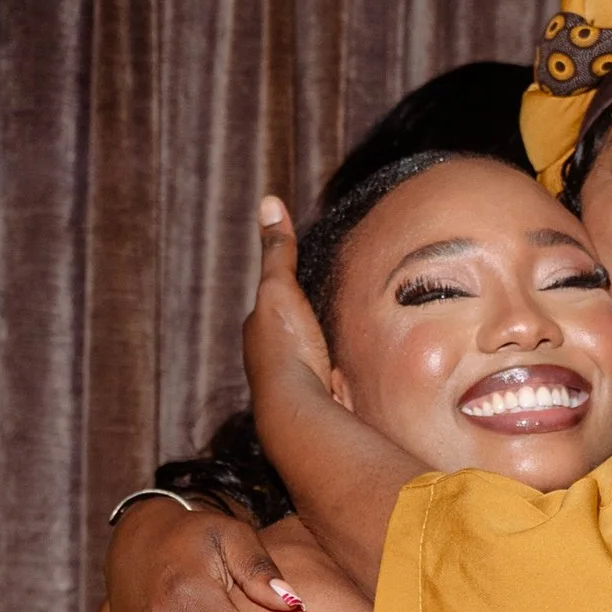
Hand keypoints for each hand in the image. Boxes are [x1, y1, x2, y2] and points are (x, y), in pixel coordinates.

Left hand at [242, 193, 335, 439]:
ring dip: (323, 347)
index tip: (306, 275)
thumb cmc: (286, 349)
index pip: (273, 301)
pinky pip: (331, 377)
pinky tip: (352, 369)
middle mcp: (270, 359)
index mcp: (258, 331)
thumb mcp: (279, 288)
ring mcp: (294, 383)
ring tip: (346, 335)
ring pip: (310, 355)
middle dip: (306, 320)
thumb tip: (270, 202)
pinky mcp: (319, 401)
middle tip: (331, 305)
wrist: (300, 410)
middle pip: (292, 330)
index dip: (288, 287)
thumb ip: (278, 251)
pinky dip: (338, 369)